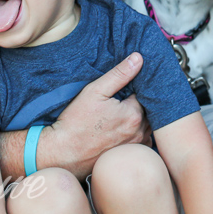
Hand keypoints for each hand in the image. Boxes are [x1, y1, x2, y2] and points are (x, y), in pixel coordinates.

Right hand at [46, 53, 151, 178]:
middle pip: (149, 111)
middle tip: (123, 100)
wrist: (63, 153)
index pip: (146, 94)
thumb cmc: (76, 122)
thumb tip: (139, 58)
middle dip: (140, 103)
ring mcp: (135, 146)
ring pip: (147, 126)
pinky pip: (142, 140)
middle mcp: (139, 132)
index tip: (126, 88)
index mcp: (134, 114)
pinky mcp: (128, 155)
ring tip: (121, 113)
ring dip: (141, 119)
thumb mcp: (95, 91)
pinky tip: (121, 129)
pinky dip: (137, 133)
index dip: (137, 89)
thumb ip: (119, 74)